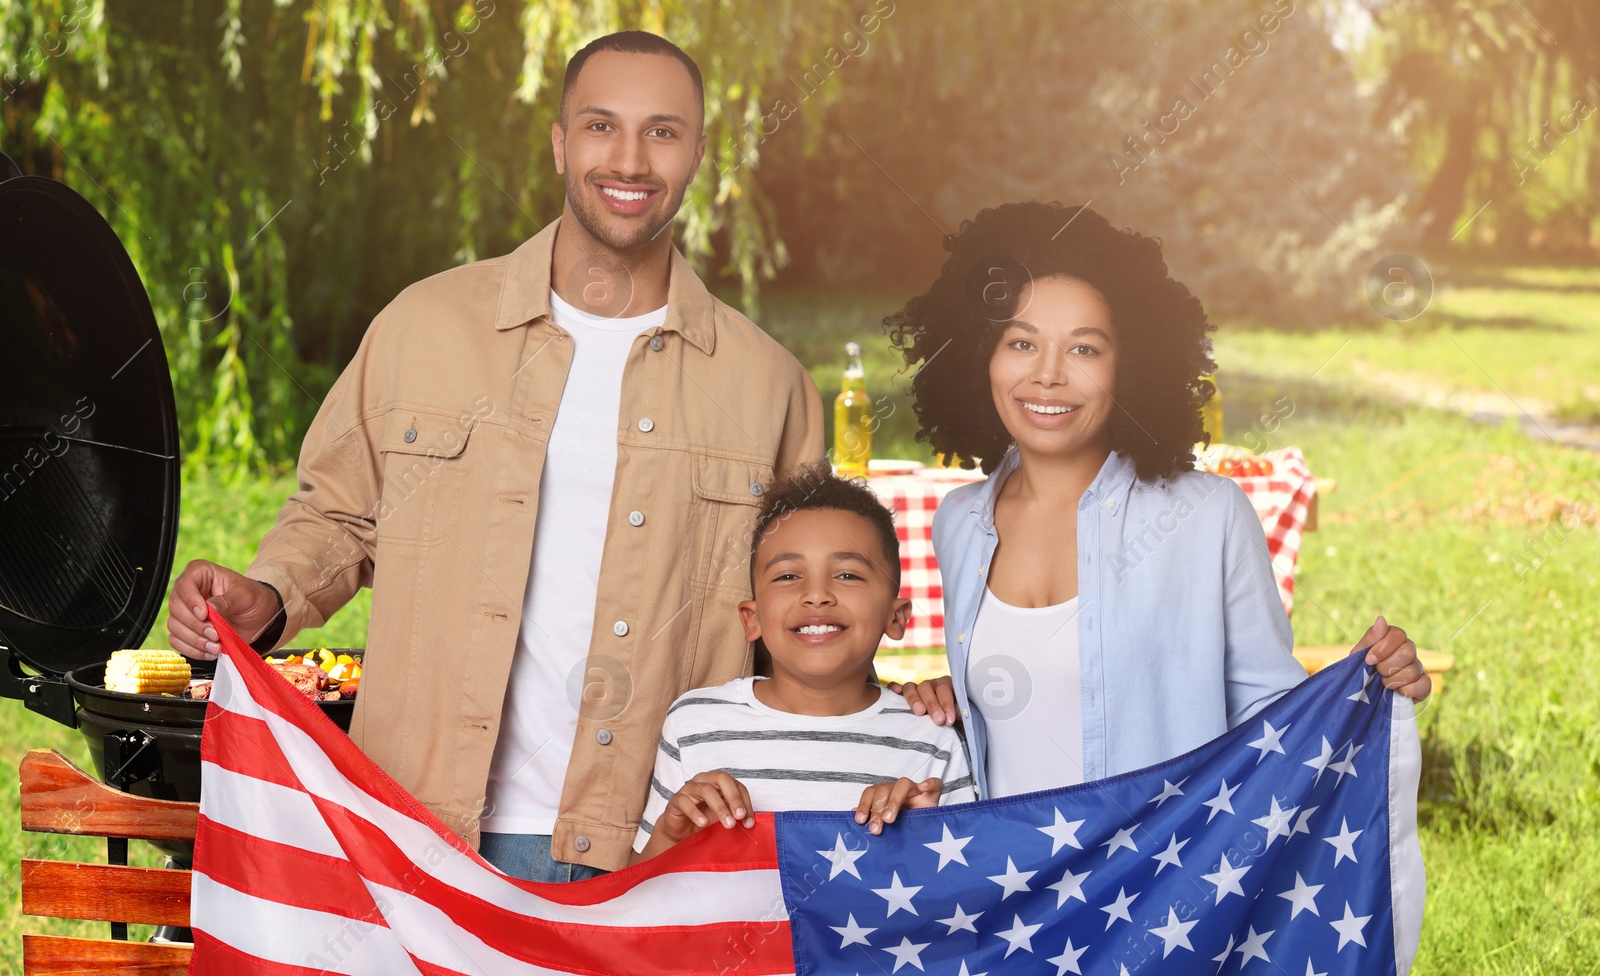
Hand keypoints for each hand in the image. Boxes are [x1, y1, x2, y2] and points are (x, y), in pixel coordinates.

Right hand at [166, 560, 280, 659]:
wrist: (260, 617)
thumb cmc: (253, 598)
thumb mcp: (245, 595)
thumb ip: (226, 601)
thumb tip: (209, 610)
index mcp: (200, 573)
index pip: (185, 585)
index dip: (191, 601)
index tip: (204, 614)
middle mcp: (188, 591)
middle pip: (176, 607)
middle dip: (195, 625)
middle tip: (215, 634)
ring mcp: (185, 611)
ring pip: (174, 626)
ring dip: (195, 640)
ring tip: (216, 645)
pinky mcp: (186, 629)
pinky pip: (177, 641)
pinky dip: (192, 649)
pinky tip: (210, 650)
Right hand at [656, 771, 755, 845]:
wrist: (680, 830)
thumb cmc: (704, 819)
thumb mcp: (722, 817)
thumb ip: (734, 815)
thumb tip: (750, 821)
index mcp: (719, 782)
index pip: (737, 786)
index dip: (745, 802)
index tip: (749, 821)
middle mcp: (705, 780)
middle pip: (722, 779)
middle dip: (734, 797)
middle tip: (740, 816)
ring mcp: (690, 788)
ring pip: (706, 790)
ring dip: (719, 807)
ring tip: (728, 823)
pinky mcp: (677, 799)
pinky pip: (686, 802)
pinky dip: (695, 813)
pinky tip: (703, 823)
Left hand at [855, 777, 941, 834]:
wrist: (928, 831)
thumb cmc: (905, 827)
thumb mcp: (886, 825)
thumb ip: (872, 817)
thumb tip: (851, 814)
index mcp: (886, 796)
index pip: (871, 792)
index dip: (864, 804)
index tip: (860, 821)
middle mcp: (899, 791)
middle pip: (884, 789)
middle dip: (877, 808)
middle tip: (875, 828)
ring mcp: (917, 791)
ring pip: (903, 784)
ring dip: (894, 800)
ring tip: (889, 819)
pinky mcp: (933, 794)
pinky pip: (934, 783)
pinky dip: (929, 783)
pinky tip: (923, 787)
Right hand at [892, 674, 958, 725]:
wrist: (945, 727)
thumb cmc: (953, 724)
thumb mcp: (960, 720)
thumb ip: (960, 714)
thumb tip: (957, 712)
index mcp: (947, 686)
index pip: (945, 688)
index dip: (947, 704)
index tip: (949, 720)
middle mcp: (931, 685)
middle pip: (927, 687)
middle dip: (933, 705)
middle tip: (938, 721)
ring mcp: (917, 689)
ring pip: (911, 687)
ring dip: (914, 699)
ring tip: (919, 713)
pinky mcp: (904, 695)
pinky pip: (896, 687)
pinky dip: (894, 688)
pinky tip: (896, 692)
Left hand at [1352, 615, 1430, 701]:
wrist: (1365, 694)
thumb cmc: (1362, 670)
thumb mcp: (1359, 654)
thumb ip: (1370, 638)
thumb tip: (1381, 619)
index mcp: (1394, 639)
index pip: (1398, 634)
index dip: (1383, 648)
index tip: (1369, 660)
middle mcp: (1409, 650)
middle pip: (1407, 651)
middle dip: (1387, 666)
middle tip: (1377, 672)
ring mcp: (1418, 667)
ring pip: (1412, 670)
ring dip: (1392, 680)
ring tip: (1383, 684)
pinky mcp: (1424, 684)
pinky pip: (1424, 684)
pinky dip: (1407, 691)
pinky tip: (1397, 692)